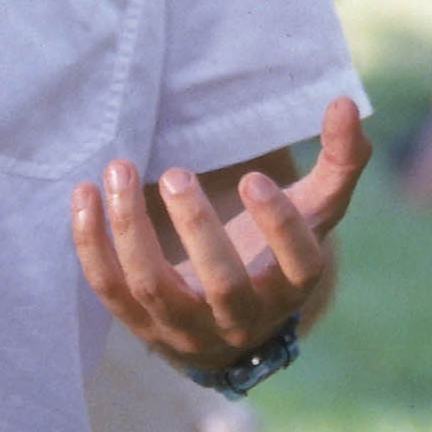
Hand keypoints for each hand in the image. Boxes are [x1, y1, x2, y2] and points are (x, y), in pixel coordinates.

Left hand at [71, 95, 368, 370]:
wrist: (226, 328)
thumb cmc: (273, 251)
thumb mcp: (312, 212)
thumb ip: (339, 160)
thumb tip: (346, 102)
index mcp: (290, 286)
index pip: (297, 264)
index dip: (279, 226)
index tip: (254, 179)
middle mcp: (240, 316)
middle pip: (223, 284)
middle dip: (197, 228)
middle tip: (177, 173)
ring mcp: (185, 326)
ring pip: (154, 286)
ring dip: (132, 228)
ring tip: (119, 168)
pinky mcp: (139, 324)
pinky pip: (108, 288)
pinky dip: (92, 243)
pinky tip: (85, 193)